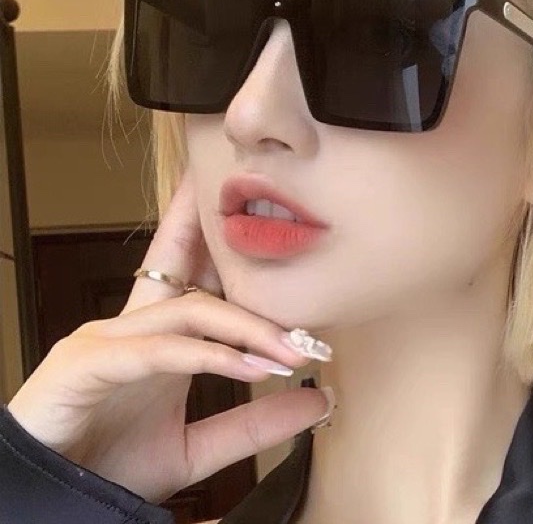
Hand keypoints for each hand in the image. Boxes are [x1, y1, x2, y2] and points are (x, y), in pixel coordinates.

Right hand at [6, 170, 332, 503]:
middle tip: (270, 209)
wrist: (45, 509)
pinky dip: (208, 357)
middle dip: (223, 232)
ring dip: (247, 326)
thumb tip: (317, 401)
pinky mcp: (85, 365)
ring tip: (293, 347)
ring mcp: (105, 340)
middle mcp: (130, 326)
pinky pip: (157, 351)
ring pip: (189, 311)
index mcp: (155, 338)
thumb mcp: (194, 446)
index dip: (216, 235)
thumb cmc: (107, 468)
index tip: (254, 208)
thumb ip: (251, 422)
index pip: (191, 274)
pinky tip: (249, 367)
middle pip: (185, 264)